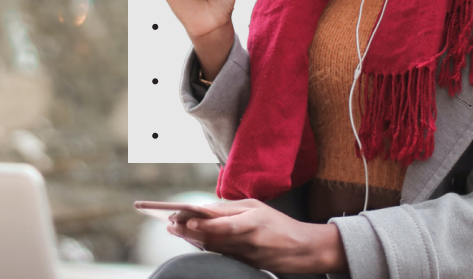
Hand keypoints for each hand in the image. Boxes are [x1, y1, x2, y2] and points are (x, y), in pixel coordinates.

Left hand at [166, 199, 347, 274]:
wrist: (303, 250)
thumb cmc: (279, 224)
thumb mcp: (257, 207)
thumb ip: (231, 208)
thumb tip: (206, 209)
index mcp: (252, 221)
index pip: (221, 224)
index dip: (200, 223)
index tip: (182, 218)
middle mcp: (247, 240)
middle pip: (212, 237)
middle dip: (188, 231)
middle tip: (169, 224)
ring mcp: (245, 255)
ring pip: (212, 248)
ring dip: (191, 239)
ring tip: (174, 229)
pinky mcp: (244, 265)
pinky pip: (220, 255)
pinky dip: (204, 246)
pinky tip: (191, 240)